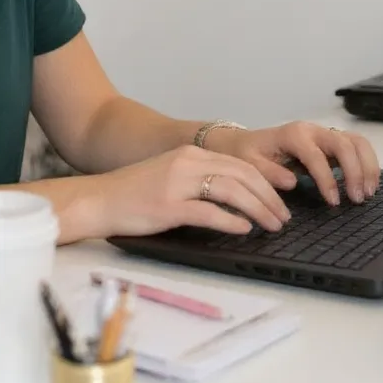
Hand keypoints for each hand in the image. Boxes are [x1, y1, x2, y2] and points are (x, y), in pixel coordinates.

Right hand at [90, 145, 291, 239]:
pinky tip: (244, 229)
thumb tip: (236, 199)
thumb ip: (200, 182)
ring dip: (258, 209)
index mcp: (189, 154)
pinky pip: (208, 212)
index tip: (280, 202)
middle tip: (284, 217)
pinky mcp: (168, 206)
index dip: (266, 183)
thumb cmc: (133, 193)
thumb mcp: (171, 177)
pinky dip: (231, 221)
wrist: (98, 199)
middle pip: (242, 175)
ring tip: (273, 225)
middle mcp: (186, 162)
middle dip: (269, 197)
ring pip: (231, 190)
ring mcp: (177, 183)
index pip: (239, 164)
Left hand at [208, 122, 380, 206]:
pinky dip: (368, 162)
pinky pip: (357, 146)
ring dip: (367, 165)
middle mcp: (312, 130)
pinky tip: (369, 183)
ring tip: (368, 192)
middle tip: (358, 199)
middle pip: (343, 144)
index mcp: (292, 135)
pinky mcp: (331, 141)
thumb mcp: (249, 164)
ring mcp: (323, 133)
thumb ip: (267, 172)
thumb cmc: (248, 154)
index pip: (316, 156)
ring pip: (356, 141)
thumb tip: (292, 182)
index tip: (334, 202)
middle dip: (354, 171)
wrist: (246, 142)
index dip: (328, 179)